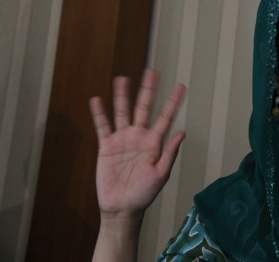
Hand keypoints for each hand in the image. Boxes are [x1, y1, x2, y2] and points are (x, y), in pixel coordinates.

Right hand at [90, 69, 185, 217]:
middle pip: (143, 107)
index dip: (173, 102)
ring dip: (122, 96)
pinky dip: (99, 113)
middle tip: (152, 71)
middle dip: (148, 90)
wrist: (122, 208)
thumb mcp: (161, 174)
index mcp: (155, 142)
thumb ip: (169, 152)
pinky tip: (97, 99)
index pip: (166, 117)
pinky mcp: (106, 146)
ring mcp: (122, 140)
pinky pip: (102, 126)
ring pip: (122, 112)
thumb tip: (181, 132)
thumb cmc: (144, 194)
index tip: (181, 86)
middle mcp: (139, 136)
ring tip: (122, 78)